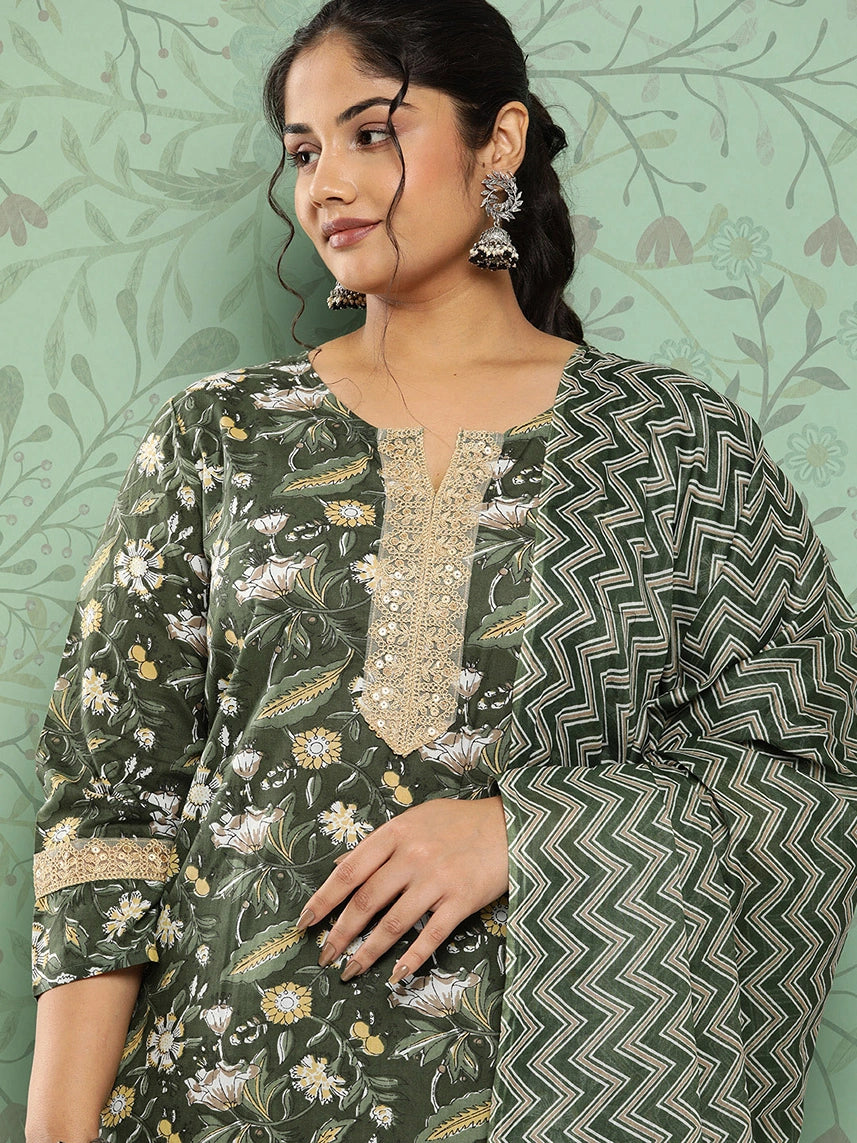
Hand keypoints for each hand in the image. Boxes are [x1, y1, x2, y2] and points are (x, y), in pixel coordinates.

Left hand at [298, 796, 507, 983]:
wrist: (513, 824)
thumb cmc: (461, 822)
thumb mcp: (417, 819)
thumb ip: (382, 843)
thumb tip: (343, 868)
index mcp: (396, 832)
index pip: (349, 870)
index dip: (323, 899)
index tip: (304, 922)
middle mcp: (412, 855)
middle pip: (365, 901)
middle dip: (339, 933)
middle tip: (323, 956)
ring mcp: (437, 878)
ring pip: (393, 923)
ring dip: (367, 952)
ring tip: (350, 970)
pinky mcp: (462, 899)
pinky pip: (431, 935)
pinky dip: (412, 957)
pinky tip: (397, 974)